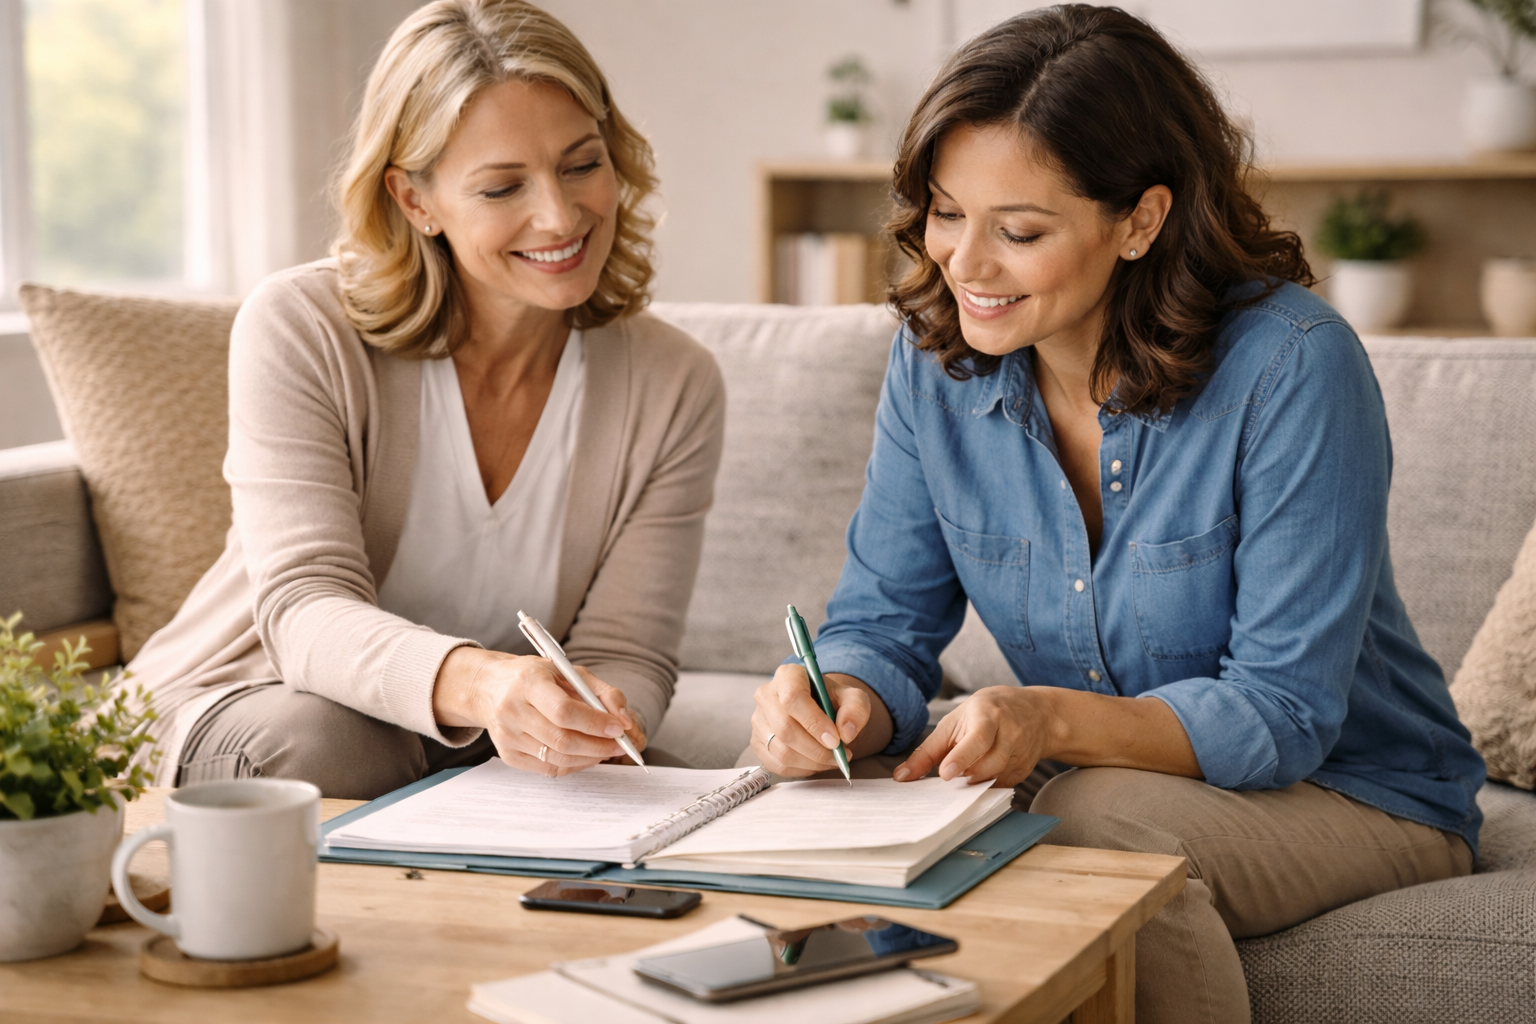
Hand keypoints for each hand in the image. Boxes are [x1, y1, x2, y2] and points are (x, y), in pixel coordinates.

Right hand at [432, 647, 645, 776]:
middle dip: (599, 746)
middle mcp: (512, 710)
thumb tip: (626, 722)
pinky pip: (548, 768)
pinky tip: (586, 754)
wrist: (490, 687)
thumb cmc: (535, 677)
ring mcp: (507, 736)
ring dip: (590, 758)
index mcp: (528, 682)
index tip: (619, 728)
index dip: (595, 723)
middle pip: (562, 740)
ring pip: (557, 758)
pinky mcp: (508, 755)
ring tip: (607, 749)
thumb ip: (602, 693)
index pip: (564, 711)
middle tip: (622, 745)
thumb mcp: (569, 671)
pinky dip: (574, 764)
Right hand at [748, 666, 892, 775]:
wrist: (820, 711)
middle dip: (816, 749)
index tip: (835, 739)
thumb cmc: (833, 701)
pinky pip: (778, 765)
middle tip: (840, 754)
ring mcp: (758, 720)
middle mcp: (767, 695)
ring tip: (832, 758)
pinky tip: (817, 762)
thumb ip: (855, 710)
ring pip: (782, 751)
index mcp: (788, 675)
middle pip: (785, 728)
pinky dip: (802, 769)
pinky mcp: (757, 742)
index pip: (793, 698)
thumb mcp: (853, 698)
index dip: (814, 722)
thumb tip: (846, 732)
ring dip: (812, 762)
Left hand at [895, 686, 1052, 786]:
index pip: (978, 738)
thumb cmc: (986, 713)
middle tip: (951, 773)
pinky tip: (978, 775)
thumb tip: (901, 777)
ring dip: (974, 781)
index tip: (945, 773)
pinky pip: (1000, 787)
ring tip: (964, 772)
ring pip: (995, 778)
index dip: (961, 757)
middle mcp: (1009, 733)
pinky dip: (984, 786)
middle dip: (967, 773)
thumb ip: (928, 750)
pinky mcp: (1024, 771)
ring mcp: (1021, 753)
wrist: (1035, 712)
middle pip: (989, 764)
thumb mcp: (954, 722)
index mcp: (989, 715)